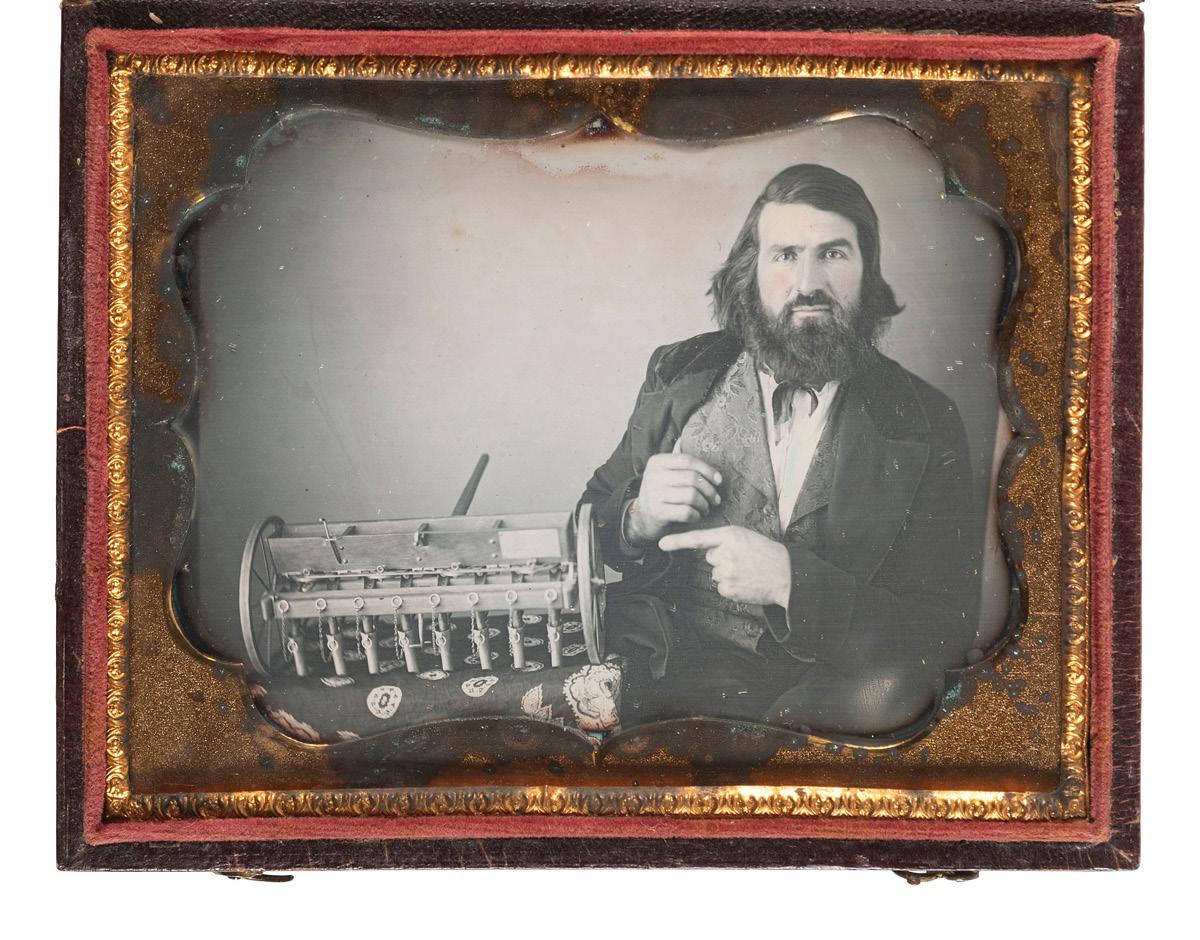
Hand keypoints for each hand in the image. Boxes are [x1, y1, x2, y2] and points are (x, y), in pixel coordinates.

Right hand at [624, 454, 722, 544]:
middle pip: (692, 478)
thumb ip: (675, 458)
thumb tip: (683, 438)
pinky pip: (686, 512)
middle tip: (716, 499)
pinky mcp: (657, 513)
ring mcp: (654, 495)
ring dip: (704, 504)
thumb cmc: (660, 491)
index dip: (707, 469)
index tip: (719, 480)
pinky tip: (697, 515)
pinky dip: (696, 515)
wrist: (642, 516)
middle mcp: (653, 476)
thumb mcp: (664, 471)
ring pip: (691, 496)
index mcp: (657, 462)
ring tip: (706, 508)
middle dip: (709, 490)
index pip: (687, 460)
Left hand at [658, 525, 791, 607]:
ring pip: (716, 573)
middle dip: (722, 560)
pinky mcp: (728, 588)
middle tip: (744, 561)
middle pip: (710, 557)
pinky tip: (747, 583)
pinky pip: (721, 587)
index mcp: (730, 535)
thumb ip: (726, 541)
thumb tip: (710, 553)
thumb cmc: (768, 554)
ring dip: (728, 574)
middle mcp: (725, 552)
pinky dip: (732, 587)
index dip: (677, 541)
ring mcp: (726, 571)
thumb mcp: (747, 538)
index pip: (698, 538)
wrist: (787, 574)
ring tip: (748, 572)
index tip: (661, 544)